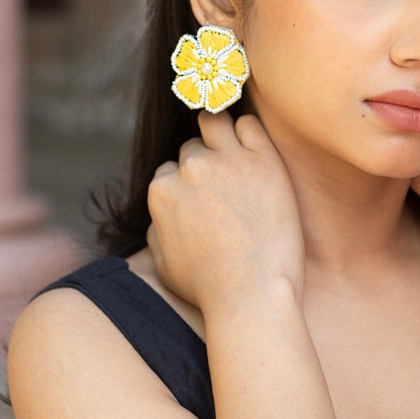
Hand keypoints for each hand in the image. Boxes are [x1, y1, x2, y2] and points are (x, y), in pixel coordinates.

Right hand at [147, 112, 304, 320]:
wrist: (252, 294)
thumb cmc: (209, 288)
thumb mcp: (162, 263)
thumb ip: (156, 229)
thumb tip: (162, 214)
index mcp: (162, 190)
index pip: (170, 171)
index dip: (187, 186)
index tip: (205, 201)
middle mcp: (190, 168)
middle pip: (193, 149)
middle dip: (204, 163)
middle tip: (226, 186)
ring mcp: (227, 160)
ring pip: (215, 124)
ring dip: (221, 136)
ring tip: (237, 158)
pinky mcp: (263, 159)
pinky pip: (250, 125)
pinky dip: (249, 133)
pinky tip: (256, 153)